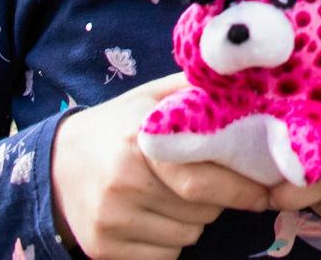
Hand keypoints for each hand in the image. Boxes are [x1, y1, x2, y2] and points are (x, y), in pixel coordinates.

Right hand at [52, 74, 245, 259]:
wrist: (56, 165)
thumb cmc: (116, 128)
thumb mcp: (149, 99)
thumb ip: (192, 91)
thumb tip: (246, 77)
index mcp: (137, 144)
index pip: (199, 181)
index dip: (239, 189)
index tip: (264, 192)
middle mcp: (122, 186)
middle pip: (199, 213)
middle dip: (218, 201)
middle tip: (214, 183)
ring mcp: (111, 221)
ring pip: (186, 237)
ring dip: (194, 221)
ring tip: (177, 197)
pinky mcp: (103, 249)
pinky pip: (164, 256)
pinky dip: (171, 242)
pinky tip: (157, 217)